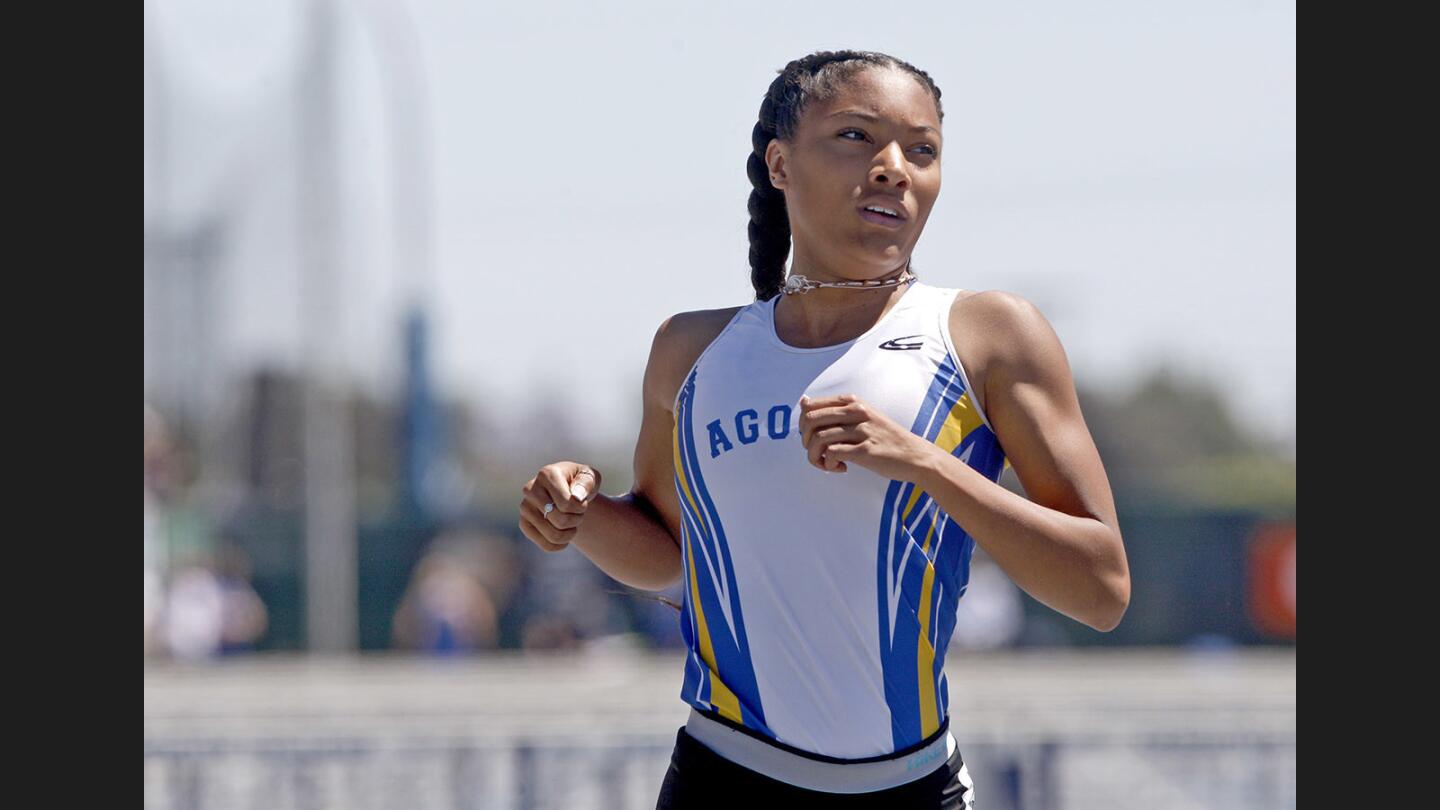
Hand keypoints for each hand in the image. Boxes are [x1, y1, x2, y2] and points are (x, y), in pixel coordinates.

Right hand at [519, 462, 601, 551]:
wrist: (568, 491)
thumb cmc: (580, 483)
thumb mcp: (590, 477)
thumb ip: (586, 483)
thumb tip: (576, 497)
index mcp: (546, 474)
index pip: (567, 504)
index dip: (581, 508)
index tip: (582, 501)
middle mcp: (530, 489)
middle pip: (560, 521)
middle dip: (576, 520)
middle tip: (578, 513)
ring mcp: (524, 507)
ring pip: (553, 536)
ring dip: (570, 533)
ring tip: (571, 521)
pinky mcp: (524, 524)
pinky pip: (546, 545)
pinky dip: (560, 545)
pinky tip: (564, 534)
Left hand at [797, 394, 932, 482]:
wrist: (915, 456)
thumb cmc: (885, 438)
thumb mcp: (861, 416)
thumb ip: (834, 410)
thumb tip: (803, 402)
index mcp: (852, 402)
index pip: (810, 406)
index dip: (803, 425)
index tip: (812, 438)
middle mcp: (856, 412)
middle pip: (810, 420)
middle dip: (805, 440)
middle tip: (817, 452)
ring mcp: (861, 430)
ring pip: (818, 439)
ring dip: (815, 456)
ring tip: (827, 463)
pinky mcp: (865, 450)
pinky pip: (832, 454)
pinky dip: (828, 464)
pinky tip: (840, 468)